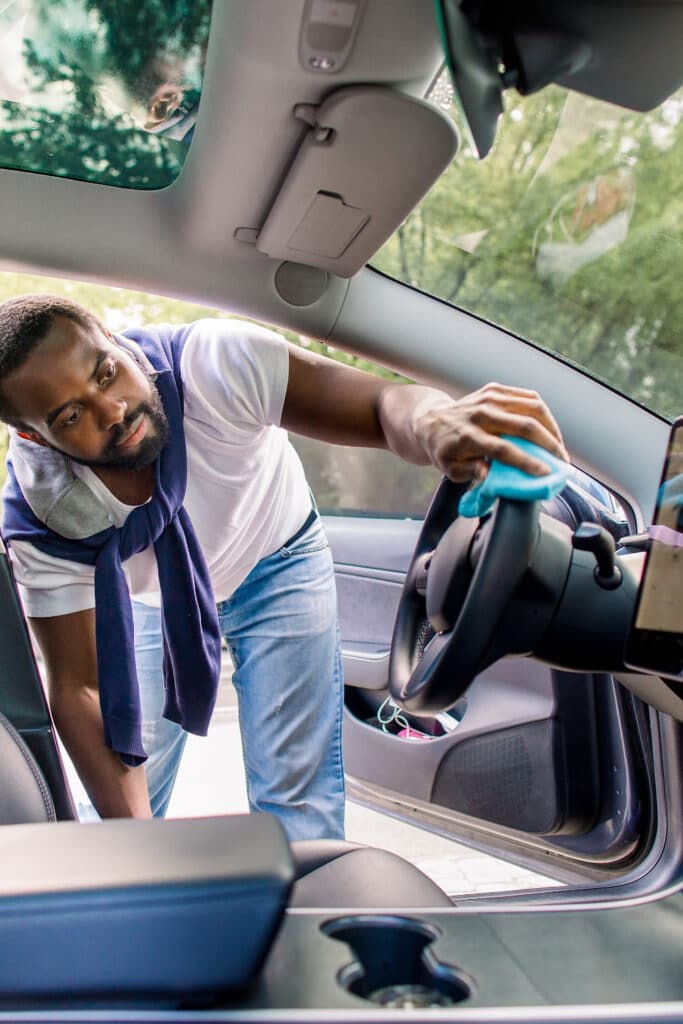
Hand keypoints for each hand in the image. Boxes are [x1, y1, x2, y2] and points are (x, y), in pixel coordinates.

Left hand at [415, 382, 567, 481]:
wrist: (431, 420)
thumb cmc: (444, 450)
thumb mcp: (450, 469)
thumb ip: (470, 472)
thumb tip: (489, 474)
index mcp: (468, 436)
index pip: (502, 449)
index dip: (527, 462)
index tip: (545, 473)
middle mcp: (480, 414)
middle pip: (524, 425)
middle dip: (549, 444)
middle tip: (562, 461)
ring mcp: (489, 398)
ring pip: (532, 407)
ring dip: (552, 427)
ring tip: (559, 445)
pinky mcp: (495, 389)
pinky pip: (528, 397)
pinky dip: (543, 413)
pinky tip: (549, 428)